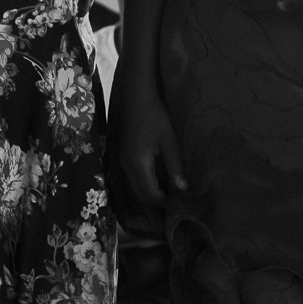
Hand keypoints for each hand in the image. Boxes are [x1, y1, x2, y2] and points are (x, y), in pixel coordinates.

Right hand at [113, 75, 187, 208]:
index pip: (150, 194)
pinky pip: (129, 179)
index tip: (179, 205)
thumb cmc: (155, 116)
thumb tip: (182, 189)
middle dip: (155, 203)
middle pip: (139, 195)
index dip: (163, 204)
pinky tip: (153, 182)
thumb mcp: (168, 141)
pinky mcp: (120, 156)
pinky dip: (141, 186)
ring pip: (133, 188)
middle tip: (173, 205)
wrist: (135, 98)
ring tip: (165, 196)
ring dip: (148, 195)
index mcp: (138, 163)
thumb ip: (174, 166)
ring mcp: (120, 161)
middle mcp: (125, 166)